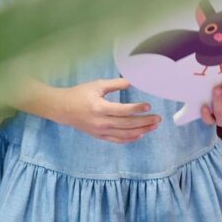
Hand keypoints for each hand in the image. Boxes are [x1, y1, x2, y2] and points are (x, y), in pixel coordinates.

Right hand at [45, 78, 160, 143]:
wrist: (63, 109)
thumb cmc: (80, 94)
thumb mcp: (97, 85)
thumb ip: (116, 84)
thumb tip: (133, 80)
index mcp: (99, 108)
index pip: (122, 111)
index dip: (136, 109)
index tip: (148, 106)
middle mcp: (101, 122)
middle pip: (127, 125)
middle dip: (144, 122)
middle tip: (158, 119)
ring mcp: (100, 132)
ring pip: (124, 135)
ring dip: (141, 131)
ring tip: (153, 127)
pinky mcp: (100, 136)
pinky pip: (117, 141)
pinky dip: (129, 139)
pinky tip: (139, 135)